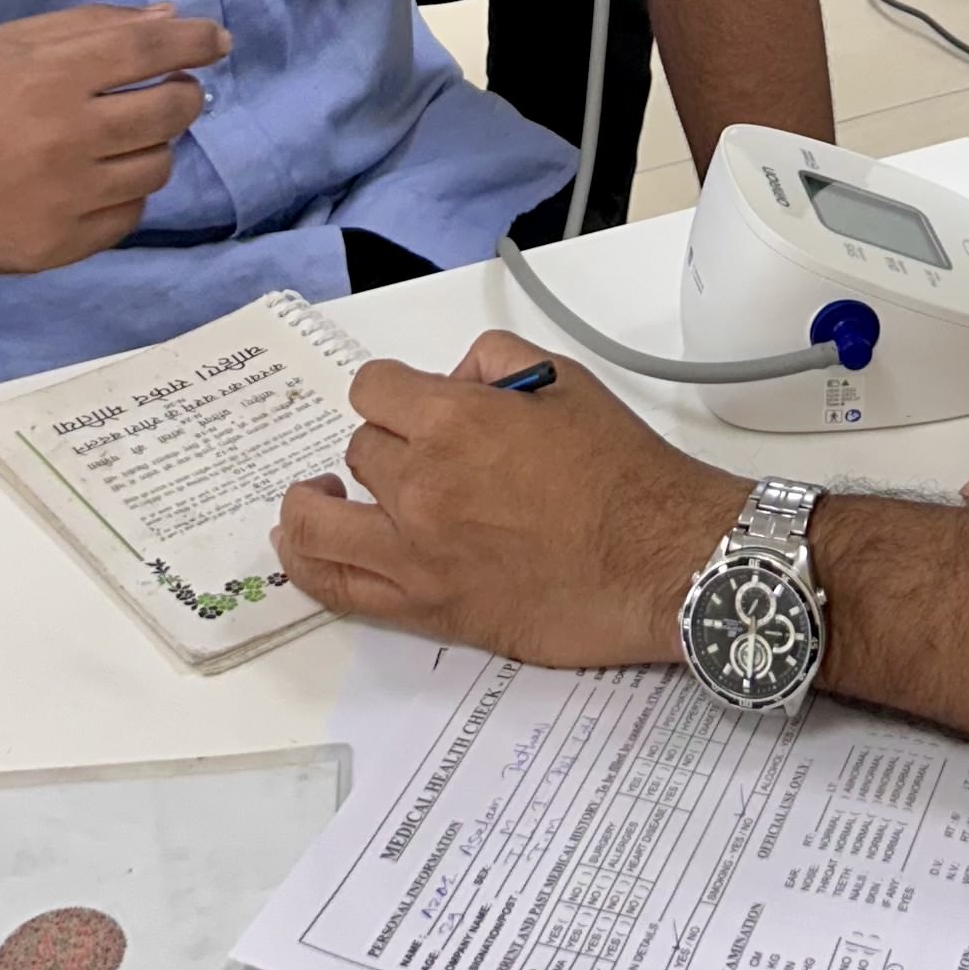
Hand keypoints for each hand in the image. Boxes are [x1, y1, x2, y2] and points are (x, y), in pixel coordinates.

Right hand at [0, 6, 226, 277]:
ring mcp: (65, 198)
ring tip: (121, 137)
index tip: (217, 41)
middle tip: (171, 91)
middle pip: (171, 111)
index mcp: (52, 75)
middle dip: (185, 94)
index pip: (152, 50)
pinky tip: (96, 180)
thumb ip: (92, 27)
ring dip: (154, 145)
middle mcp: (67, 136)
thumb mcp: (9, 44)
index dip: (197, 41)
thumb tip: (169, 20)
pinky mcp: (58, 247)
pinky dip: (125, 194)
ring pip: (157, 167)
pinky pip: (128, 217)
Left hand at [275, 331, 742, 664]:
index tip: (406, 401)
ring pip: (322, 524)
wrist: (661, 560)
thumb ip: (496, 362)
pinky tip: (307, 547)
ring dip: (313, 505)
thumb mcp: (567, 382)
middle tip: (425, 455)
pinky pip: (340, 589)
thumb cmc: (626, 476)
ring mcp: (419, 554)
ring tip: (315, 499)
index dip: (391, 390)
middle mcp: (424, 485)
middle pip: (362, 450)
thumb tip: (456, 377)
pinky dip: (309, 565)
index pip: (375, 389)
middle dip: (388, 443)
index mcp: (456, 421)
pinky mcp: (428, 608)